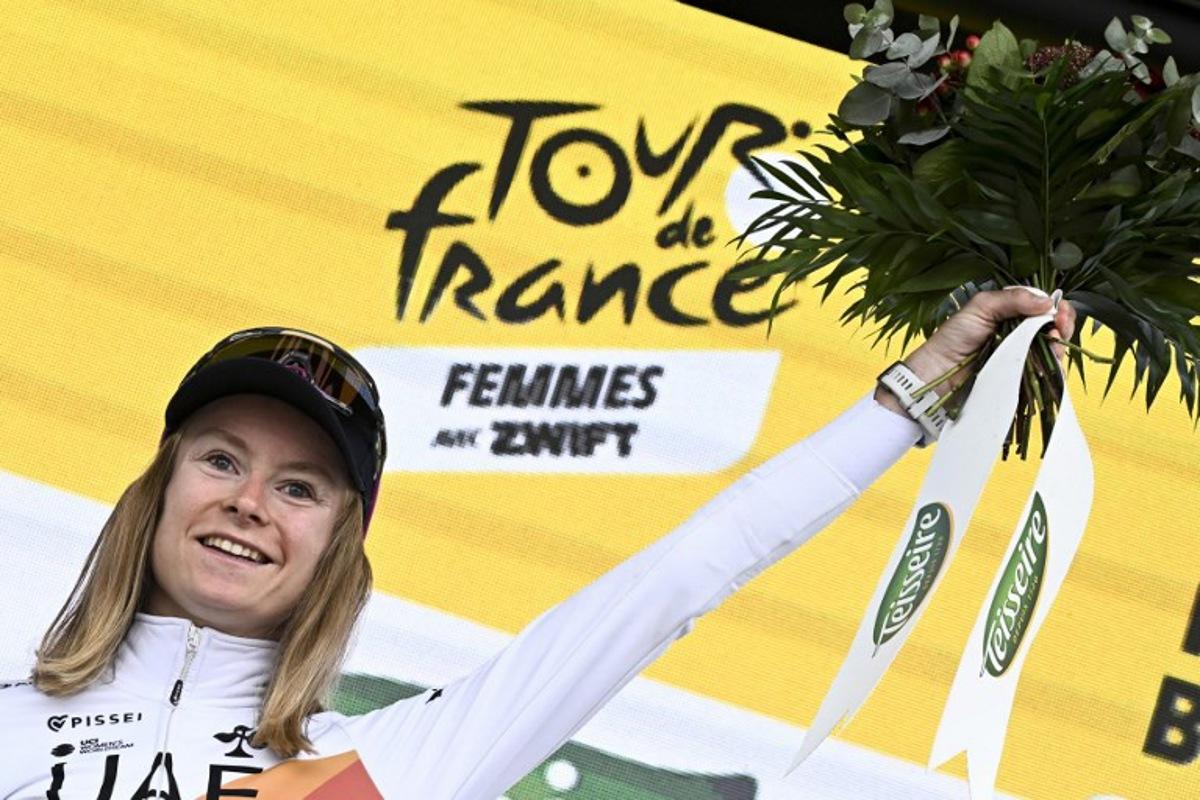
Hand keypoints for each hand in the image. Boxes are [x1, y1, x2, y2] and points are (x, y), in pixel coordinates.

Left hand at [874, 287, 1075, 415]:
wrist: (939, 373)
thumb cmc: (954, 338)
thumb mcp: (981, 307)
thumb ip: (1012, 299)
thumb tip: (1046, 301)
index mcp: (1013, 314)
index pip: (1045, 308)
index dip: (1057, 309)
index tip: (1059, 311)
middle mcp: (1021, 334)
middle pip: (1056, 329)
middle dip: (1063, 326)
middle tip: (1058, 327)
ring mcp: (1023, 358)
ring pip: (1055, 352)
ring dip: (1059, 347)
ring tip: (1051, 345)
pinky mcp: (1022, 379)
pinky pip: (1046, 376)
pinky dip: (1051, 370)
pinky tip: (1046, 365)